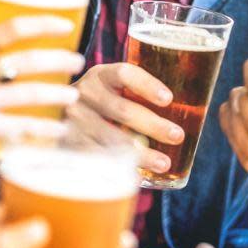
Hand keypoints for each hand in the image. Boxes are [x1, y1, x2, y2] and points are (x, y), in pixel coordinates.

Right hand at [0, 15, 85, 160]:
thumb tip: (27, 39)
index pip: (13, 27)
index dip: (45, 24)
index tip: (68, 26)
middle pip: (30, 60)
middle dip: (61, 60)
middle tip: (78, 62)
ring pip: (31, 93)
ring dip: (59, 94)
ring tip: (73, 95)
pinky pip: (22, 126)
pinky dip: (45, 128)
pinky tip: (59, 128)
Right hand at [67, 62, 182, 173]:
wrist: (55, 112)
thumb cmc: (101, 102)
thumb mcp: (113, 88)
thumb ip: (138, 93)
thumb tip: (192, 109)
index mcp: (101, 74)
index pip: (124, 73)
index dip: (146, 85)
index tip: (169, 99)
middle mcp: (85, 93)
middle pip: (121, 109)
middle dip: (153, 125)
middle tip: (177, 136)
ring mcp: (74, 119)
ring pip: (110, 138)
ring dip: (141, 153)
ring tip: (165, 163)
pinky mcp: (68, 142)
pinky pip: (96, 156)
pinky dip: (119, 167)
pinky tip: (137, 174)